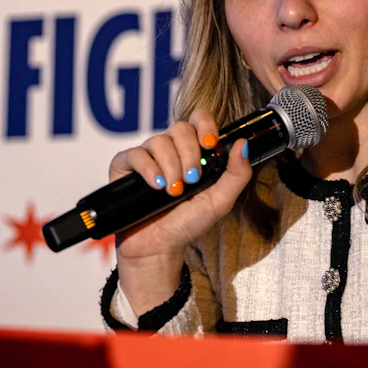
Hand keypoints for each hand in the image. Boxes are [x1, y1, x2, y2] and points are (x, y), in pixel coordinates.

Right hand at [108, 110, 251, 312]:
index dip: (205, 124)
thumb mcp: (220, 201)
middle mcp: (170, 149)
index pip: (199, 119)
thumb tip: (243, 144)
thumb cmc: (188, 224)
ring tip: (172, 191)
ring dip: (170, 166)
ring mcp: (147, 157)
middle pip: (180, 128)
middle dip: (189, 154)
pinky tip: (156, 186)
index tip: (209, 143)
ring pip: (159, 141)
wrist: (159, 247)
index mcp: (194, 151)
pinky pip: (135, 154)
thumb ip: (237, 174)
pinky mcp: (124, 167)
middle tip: (191, 180)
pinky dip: (148, 169)